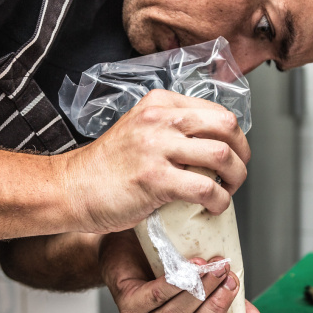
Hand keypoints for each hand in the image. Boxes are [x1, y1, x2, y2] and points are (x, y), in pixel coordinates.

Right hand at [59, 89, 250, 234]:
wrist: (71, 189)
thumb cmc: (105, 169)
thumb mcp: (139, 132)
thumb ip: (170, 130)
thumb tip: (209, 145)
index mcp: (159, 104)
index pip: (216, 111)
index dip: (233, 137)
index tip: (231, 156)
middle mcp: (159, 119)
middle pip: (227, 126)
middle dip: (242, 154)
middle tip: (236, 174)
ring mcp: (156, 148)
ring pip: (222, 155)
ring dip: (236, 178)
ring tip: (227, 192)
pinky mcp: (155, 179)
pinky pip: (206, 187)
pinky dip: (220, 201)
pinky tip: (212, 208)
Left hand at [100, 230, 270, 312]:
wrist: (135, 247)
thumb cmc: (174, 273)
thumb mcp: (214, 294)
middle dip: (216, 308)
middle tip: (231, 281)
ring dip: (200, 291)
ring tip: (216, 267)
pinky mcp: (127, 304)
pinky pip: (156, 297)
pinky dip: (177, 282)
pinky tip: (191, 266)